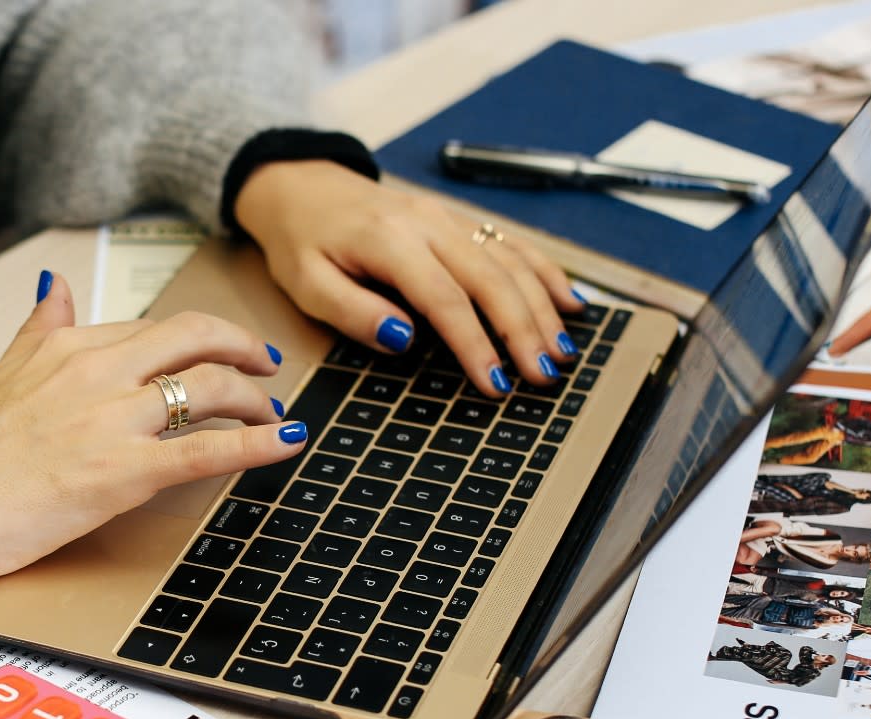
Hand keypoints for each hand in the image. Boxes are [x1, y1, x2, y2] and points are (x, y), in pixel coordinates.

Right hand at [0, 275, 297, 578]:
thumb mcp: (2, 371)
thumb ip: (37, 326)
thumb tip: (52, 282)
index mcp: (69, 346)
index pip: (154, 327)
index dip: (200, 338)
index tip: (222, 351)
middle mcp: (98, 371)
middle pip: (195, 338)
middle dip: (244, 347)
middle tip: (267, 366)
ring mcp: (114, 420)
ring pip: (210, 387)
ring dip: (256, 399)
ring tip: (274, 415)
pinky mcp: (125, 471)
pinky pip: (208, 449)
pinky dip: (258, 442)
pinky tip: (288, 441)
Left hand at [234, 161, 582, 394]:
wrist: (301, 185)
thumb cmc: (302, 240)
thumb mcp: (307, 284)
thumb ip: (353, 312)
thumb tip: (404, 338)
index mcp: (389, 240)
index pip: (444, 299)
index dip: (475, 343)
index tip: (495, 382)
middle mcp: (428, 223)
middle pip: (491, 279)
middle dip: (523, 330)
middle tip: (542, 375)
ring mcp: (448, 217)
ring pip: (510, 261)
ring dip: (542, 308)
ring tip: (562, 351)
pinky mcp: (458, 219)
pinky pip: (511, 244)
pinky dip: (545, 272)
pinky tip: (569, 302)